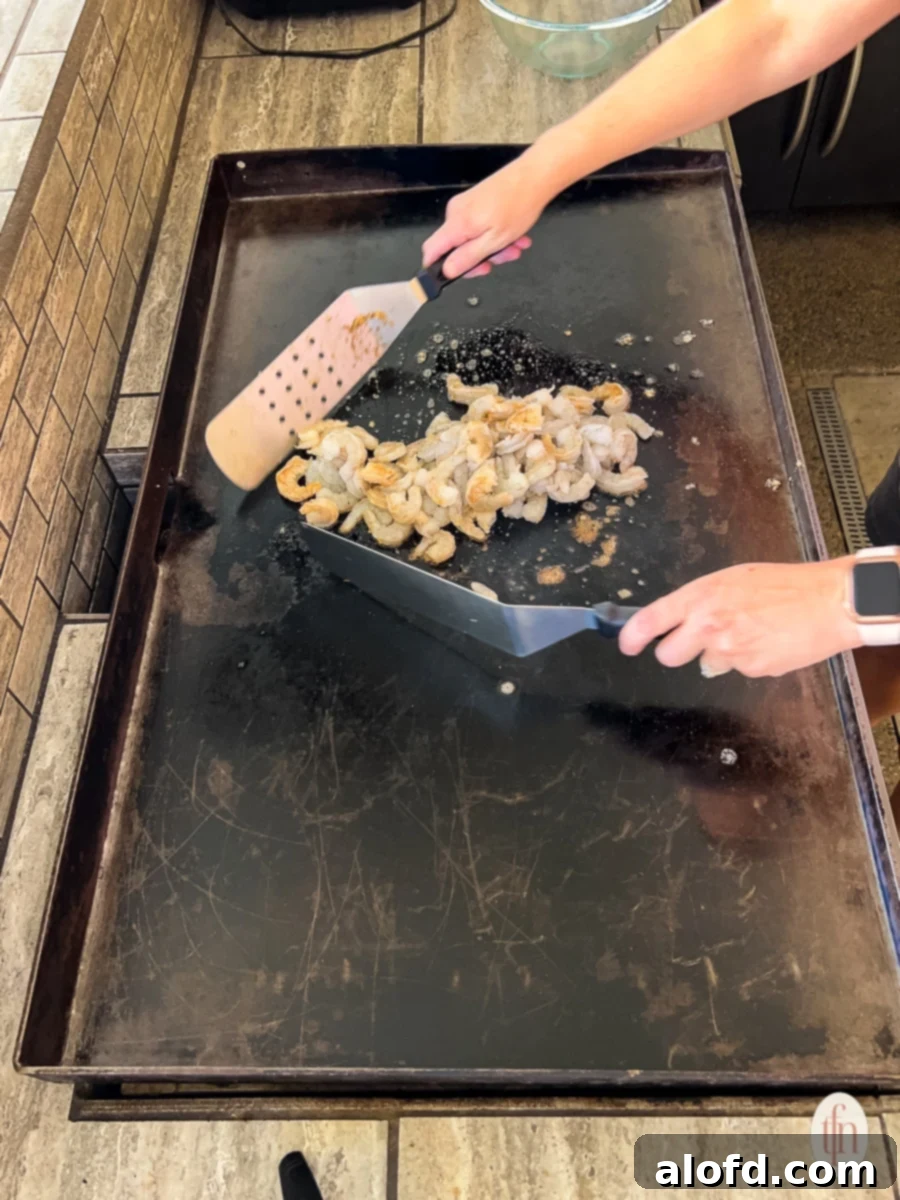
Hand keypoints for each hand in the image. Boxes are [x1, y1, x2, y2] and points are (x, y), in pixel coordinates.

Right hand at [421, 154, 552, 279]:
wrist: (534, 176)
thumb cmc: (518, 206)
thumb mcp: (494, 241)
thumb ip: (468, 257)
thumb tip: (446, 271)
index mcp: (457, 223)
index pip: (431, 250)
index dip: (439, 267)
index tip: (457, 275)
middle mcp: (455, 212)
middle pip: (454, 247)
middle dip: (478, 258)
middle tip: (500, 261)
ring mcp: (466, 205)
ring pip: (471, 238)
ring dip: (493, 248)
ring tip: (514, 246)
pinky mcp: (476, 202)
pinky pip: (479, 227)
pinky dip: (494, 235)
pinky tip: (513, 236)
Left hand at [619, 559, 861, 678]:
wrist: (830, 602)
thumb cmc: (785, 584)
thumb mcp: (734, 579)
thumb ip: (702, 601)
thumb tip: (681, 621)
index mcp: (702, 596)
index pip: (651, 620)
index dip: (632, 637)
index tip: (627, 645)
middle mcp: (709, 625)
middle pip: (669, 655)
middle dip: (677, 651)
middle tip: (697, 640)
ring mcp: (730, 651)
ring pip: (707, 664)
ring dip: (721, 654)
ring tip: (751, 631)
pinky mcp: (752, 669)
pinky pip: (738, 669)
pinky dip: (749, 659)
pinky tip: (768, 641)